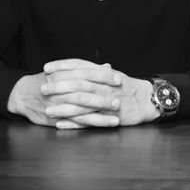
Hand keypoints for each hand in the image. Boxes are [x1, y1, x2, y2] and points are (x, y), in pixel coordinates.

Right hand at [6, 68, 120, 127]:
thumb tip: (108, 67)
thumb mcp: (65, 70)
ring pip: (81, 111)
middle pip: (84, 93)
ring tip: (116, 118)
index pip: (86, 73)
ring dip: (100, 116)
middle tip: (119, 101)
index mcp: (63, 74)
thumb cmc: (48, 80)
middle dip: (103, 98)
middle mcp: (60, 89)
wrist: (23, 94)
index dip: (103, 76)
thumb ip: (87, 69)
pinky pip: (74, 123)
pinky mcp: (55, 118)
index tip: (118, 79)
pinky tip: (102, 125)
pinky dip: (89, 124)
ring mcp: (57, 105)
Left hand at [41, 59, 160, 128]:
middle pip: (79, 83)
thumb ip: (95, 70)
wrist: (147, 100)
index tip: (47, 67)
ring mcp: (107, 102)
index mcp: (104, 73)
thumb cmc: (128, 87)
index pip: (81, 65)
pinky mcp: (109, 117)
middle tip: (43, 87)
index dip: (63, 66)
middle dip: (59, 86)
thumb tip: (77, 66)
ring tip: (47, 109)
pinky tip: (61, 124)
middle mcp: (105, 86)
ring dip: (63, 107)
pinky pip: (89, 121)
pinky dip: (74, 123)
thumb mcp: (113, 75)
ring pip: (82, 104)